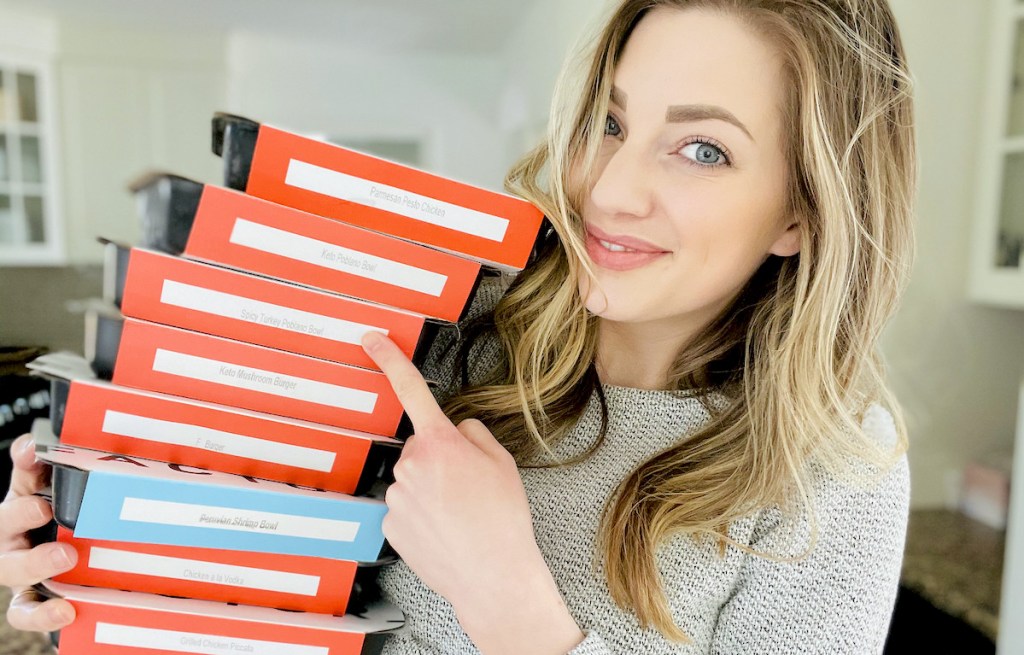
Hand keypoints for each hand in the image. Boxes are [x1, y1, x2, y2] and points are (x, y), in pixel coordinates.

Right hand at [1, 434, 76, 631]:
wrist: (64, 561)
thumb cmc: (65, 521)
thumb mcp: (67, 495)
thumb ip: (59, 471)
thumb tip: (39, 443)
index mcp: (24, 502)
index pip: (22, 477)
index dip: (24, 462)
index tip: (32, 450)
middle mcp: (12, 536)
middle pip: (3, 522)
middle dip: (19, 514)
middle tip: (43, 508)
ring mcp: (18, 569)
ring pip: (11, 568)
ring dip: (35, 562)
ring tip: (66, 556)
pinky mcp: (30, 599)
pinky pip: (27, 611)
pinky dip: (42, 614)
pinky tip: (66, 611)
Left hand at [362, 332, 583, 654]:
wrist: (493, 576)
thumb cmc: (503, 520)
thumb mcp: (503, 463)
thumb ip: (474, 434)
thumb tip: (457, 431)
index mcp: (440, 443)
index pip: (410, 389)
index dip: (389, 358)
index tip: (371, 339)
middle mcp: (411, 465)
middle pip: (421, 447)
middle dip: (440, 459)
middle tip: (469, 487)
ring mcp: (396, 497)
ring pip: (413, 480)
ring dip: (431, 490)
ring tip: (461, 516)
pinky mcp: (390, 525)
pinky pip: (405, 508)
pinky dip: (423, 516)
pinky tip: (445, 531)